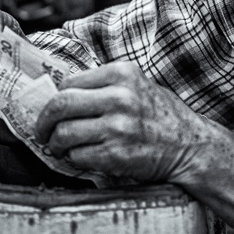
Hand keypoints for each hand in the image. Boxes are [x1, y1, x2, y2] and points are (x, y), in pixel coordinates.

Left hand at [33, 61, 232, 184]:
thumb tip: (61, 93)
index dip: (54, 99)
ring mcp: (118, 126)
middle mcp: (120, 97)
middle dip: (44, 122)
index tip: (51, 111)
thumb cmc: (162, 117)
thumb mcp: (138, 86)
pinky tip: (80, 158)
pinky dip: (73, 160)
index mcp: (122, 73)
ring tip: (60, 148)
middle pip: (60, 105)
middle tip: (42, 132)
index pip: (69, 82)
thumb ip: (104, 85)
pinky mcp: (117, 154)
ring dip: (56, 144)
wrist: (191, 147)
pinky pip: (78, 156)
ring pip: (64, 133)